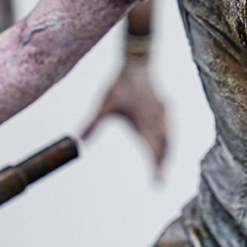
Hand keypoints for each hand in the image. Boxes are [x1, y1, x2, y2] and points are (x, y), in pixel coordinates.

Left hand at [82, 50, 168, 179]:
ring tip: (164, 166)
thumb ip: (92, 124)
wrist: (137, 62)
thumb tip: (77, 141)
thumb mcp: (104, 105)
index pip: (152, 151)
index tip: (157, 183)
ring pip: (169, 138)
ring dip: (167, 153)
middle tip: (160, 180)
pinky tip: (165, 143)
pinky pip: (169, 128)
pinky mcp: (164, 107)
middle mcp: (157, 120)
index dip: (156, 168)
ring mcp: (163, 113)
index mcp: (145, 122)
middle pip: (164, 147)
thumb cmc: (120, 84)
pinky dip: (168, 140)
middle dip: (163, 164)